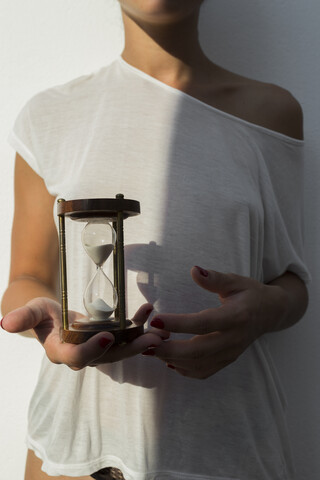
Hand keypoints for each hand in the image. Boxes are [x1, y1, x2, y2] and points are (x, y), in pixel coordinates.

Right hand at [1, 297, 166, 369]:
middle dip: (131, 349)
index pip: (78, 357)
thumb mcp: (33, 311)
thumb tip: (4, 323)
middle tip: (151, 339)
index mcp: (62, 352)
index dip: (93, 350)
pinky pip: (126, 336)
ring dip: (142, 340)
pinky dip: (138, 325)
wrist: (53, 317)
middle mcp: (83, 355)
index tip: (109, 336)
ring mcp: (98, 349)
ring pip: (122, 349)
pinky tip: (149, 311)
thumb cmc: (42, 314)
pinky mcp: (108, 339)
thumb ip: (23, 318)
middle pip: (109, 357)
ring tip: (161, 330)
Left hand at [146, 266, 286, 378]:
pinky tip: (169, 360)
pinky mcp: (227, 361)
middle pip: (199, 350)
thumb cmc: (250, 293)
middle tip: (146, 342)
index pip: (203, 323)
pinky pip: (204, 372)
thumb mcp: (235, 280)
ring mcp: (231, 353)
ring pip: (199, 364)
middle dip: (170, 349)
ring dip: (172, 359)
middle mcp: (234, 339)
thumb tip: (194, 270)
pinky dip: (184, 369)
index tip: (155, 319)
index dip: (178, 323)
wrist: (270, 313)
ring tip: (152, 348)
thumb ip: (214, 278)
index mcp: (236, 317)